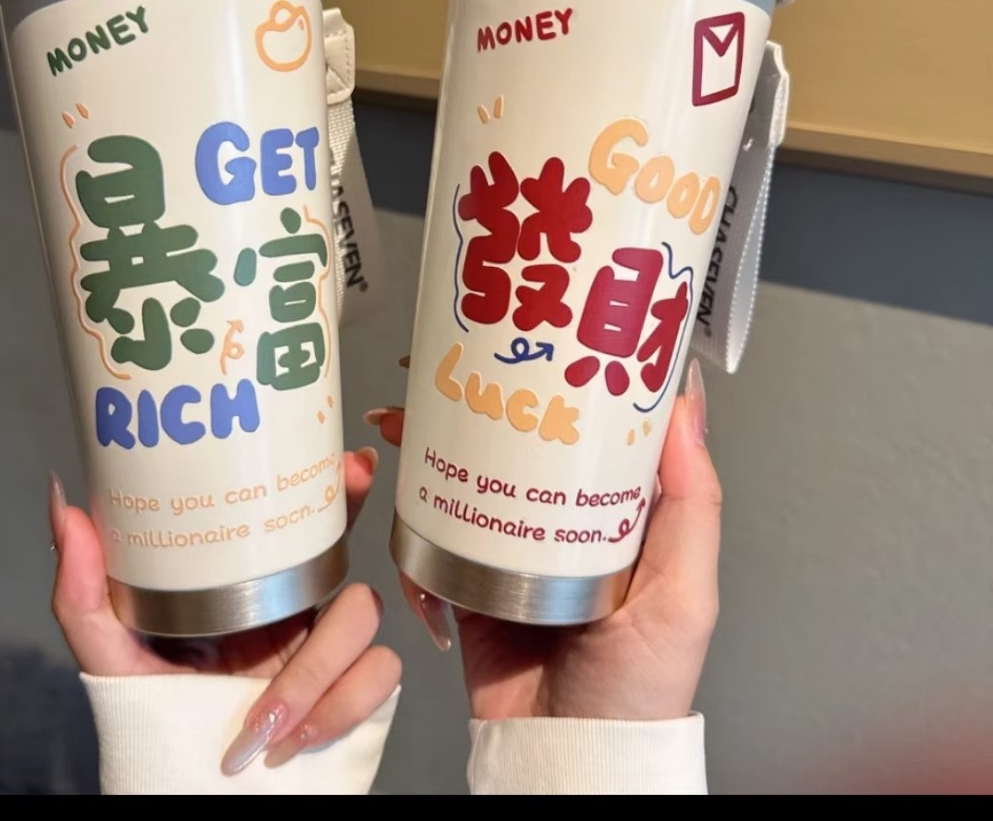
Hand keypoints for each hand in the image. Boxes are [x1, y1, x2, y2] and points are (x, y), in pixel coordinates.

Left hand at [48, 447, 399, 772]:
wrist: (179, 790)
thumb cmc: (151, 721)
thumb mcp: (110, 650)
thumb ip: (83, 589)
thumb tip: (64, 502)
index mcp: (255, 589)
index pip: (303, 525)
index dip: (333, 489)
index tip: (345, 462)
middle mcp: (299, 611)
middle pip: (345, 547)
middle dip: (353, 531)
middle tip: (343, 513)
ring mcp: (333, 652)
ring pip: (365, 617)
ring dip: (317, 668)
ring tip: (265, 715)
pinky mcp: (356, 696)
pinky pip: (381, 675)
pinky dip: (340, 706)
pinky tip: (295, 738)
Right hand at [371, 357, 718, 721]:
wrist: (567, 759)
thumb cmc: (639, 691)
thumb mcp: (684, 594)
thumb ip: (692, 505)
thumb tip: (685, 408)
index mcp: (618, 516)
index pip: (595, 430)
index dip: (568, 379)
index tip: (540, 336)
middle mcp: (563, 523)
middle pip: (518, 443)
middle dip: (475, 403)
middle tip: (441, 373)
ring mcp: (512, 550)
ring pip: (468, 478)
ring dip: (428, 447)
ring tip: (403, 425)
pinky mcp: (470, 581)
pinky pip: (433, 538)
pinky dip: (412, 525)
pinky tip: (404, 509)